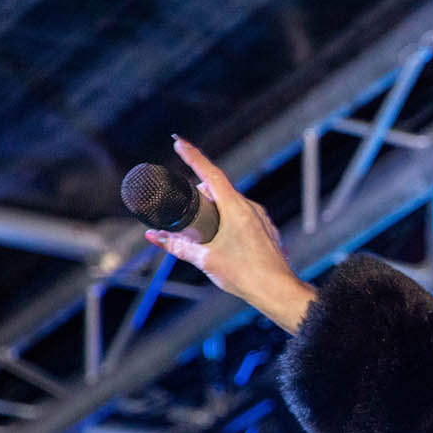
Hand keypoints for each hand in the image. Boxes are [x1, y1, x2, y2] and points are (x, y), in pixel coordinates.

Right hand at [144, 137, 316, 333]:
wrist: (277, 291)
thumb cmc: (245, 275)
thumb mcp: (204, 259)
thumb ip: (178, 245)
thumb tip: (155, 237)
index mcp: (236, 208)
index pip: (210, 173)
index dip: (192, 156)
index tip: (179, 142)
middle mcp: (251, 208)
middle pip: (219, 188)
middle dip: (200, 192)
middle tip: (185, 205)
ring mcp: (261, 218)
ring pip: (232, 203)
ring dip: (214, 208)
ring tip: (203, 229)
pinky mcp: (265, 230)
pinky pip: (243, 216)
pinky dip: (227, 219)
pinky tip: (222, 238)